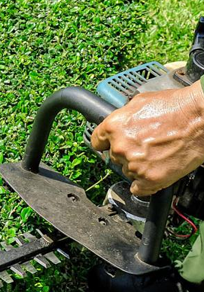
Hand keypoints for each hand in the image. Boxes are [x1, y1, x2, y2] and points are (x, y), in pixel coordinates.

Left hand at [90, 81, 203, 196]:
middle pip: (115, 157)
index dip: (107, 142)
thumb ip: (124, 116)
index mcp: (114, 127)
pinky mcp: (149, 179)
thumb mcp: (141, 101)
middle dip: (128, 152)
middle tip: (147, 145)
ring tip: (158, 154)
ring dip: (139, 166)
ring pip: (128, 171)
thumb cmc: (177, 107)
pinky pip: (138, 189)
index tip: (112, 144)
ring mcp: (134, 165)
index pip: (97, 141)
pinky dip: (144, 184)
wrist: (201, 118)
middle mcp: (120, 147)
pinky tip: (154, 173)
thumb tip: (120, 123)